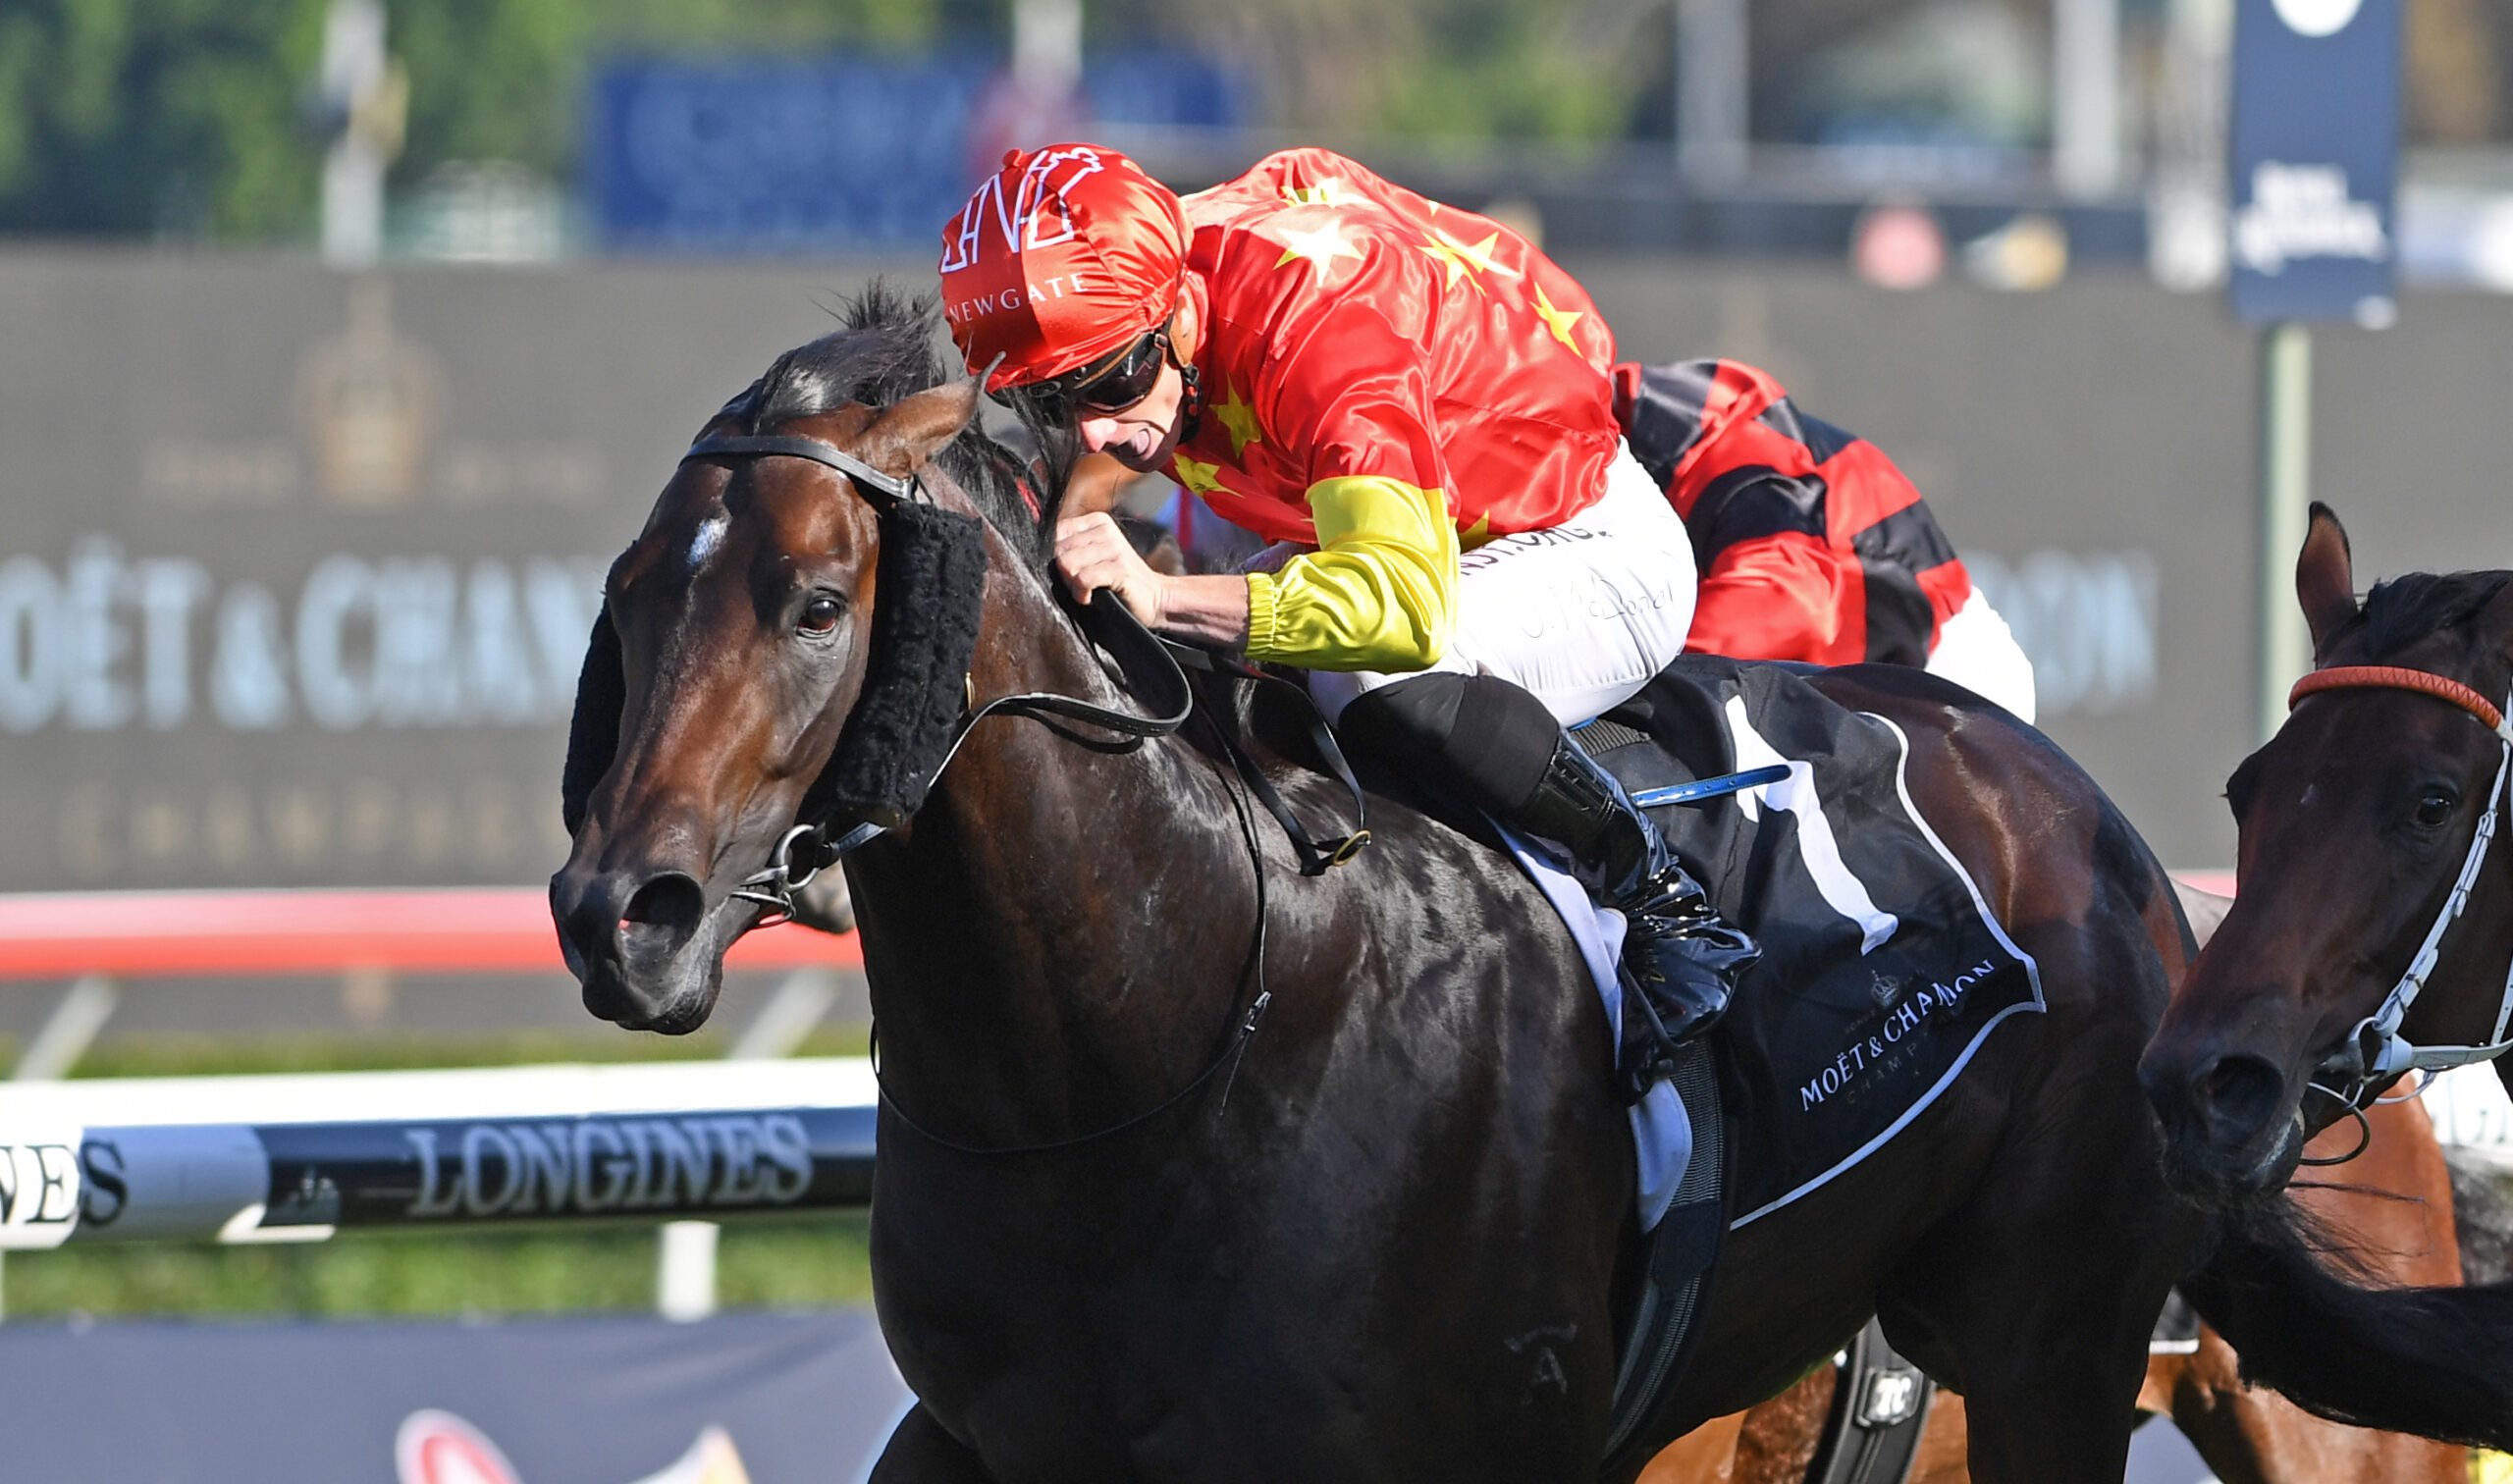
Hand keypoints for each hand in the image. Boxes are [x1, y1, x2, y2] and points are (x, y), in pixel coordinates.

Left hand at [1054, 512, 1169, 626]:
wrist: (1155, 600)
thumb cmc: (1115, 582)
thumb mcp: (1091, 558)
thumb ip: (1069, 548)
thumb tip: (1032, 546)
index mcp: (1097, 521)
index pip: (1055, 533)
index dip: (1056, 558)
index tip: (1073, 572)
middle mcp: (1106, 530)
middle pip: (1058, 551)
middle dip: (1063, 574)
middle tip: (1081, 586)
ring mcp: (1115, 547)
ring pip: (1067, 565)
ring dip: (1072, 586)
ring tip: (1088, 592)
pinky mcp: (1120, 568)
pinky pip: (1083, 579)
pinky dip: (1082, 594)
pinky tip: (1091, 599)